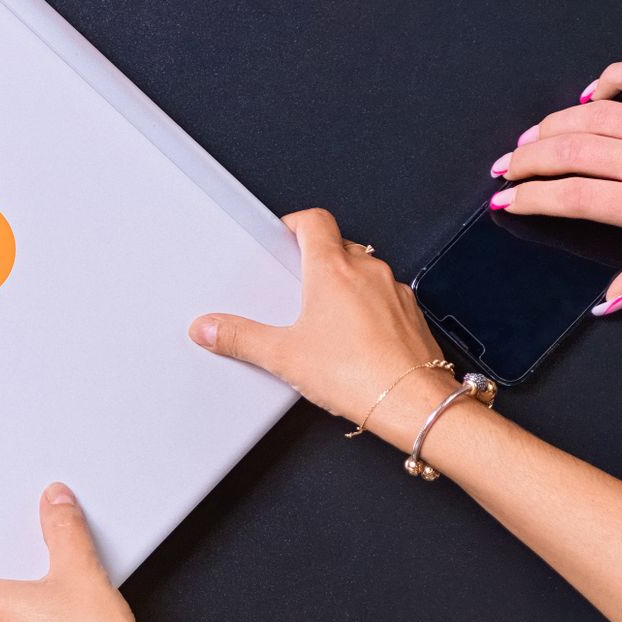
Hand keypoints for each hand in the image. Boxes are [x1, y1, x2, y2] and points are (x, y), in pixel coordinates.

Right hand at [189, 208, 448, 432]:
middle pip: (339, 244)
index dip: (296, 223)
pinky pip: (387, 297)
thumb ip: (240, 338)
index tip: (286, 234)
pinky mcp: (412, 314)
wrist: (411, 400)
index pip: (314, 220)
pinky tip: (357, 339)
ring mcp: (395, 291)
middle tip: (300, 283)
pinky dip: (371, 307)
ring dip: (347, 283)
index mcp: (333, 269)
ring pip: (366, 271)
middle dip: (318, 258)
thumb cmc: (358, 374)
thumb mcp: (283, 356)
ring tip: (327, 317)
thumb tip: (209, 328)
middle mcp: (368, 270)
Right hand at [493, 59, 621, 306]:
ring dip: (554, 123)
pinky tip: (597, 91)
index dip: (528, 198)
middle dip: (527, 159)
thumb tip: (608, 301)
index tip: (505, 201)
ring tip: (534, 137)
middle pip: (568, 151)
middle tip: (506, 168)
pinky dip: (613, 77)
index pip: (570, 198)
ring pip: (593, 113)